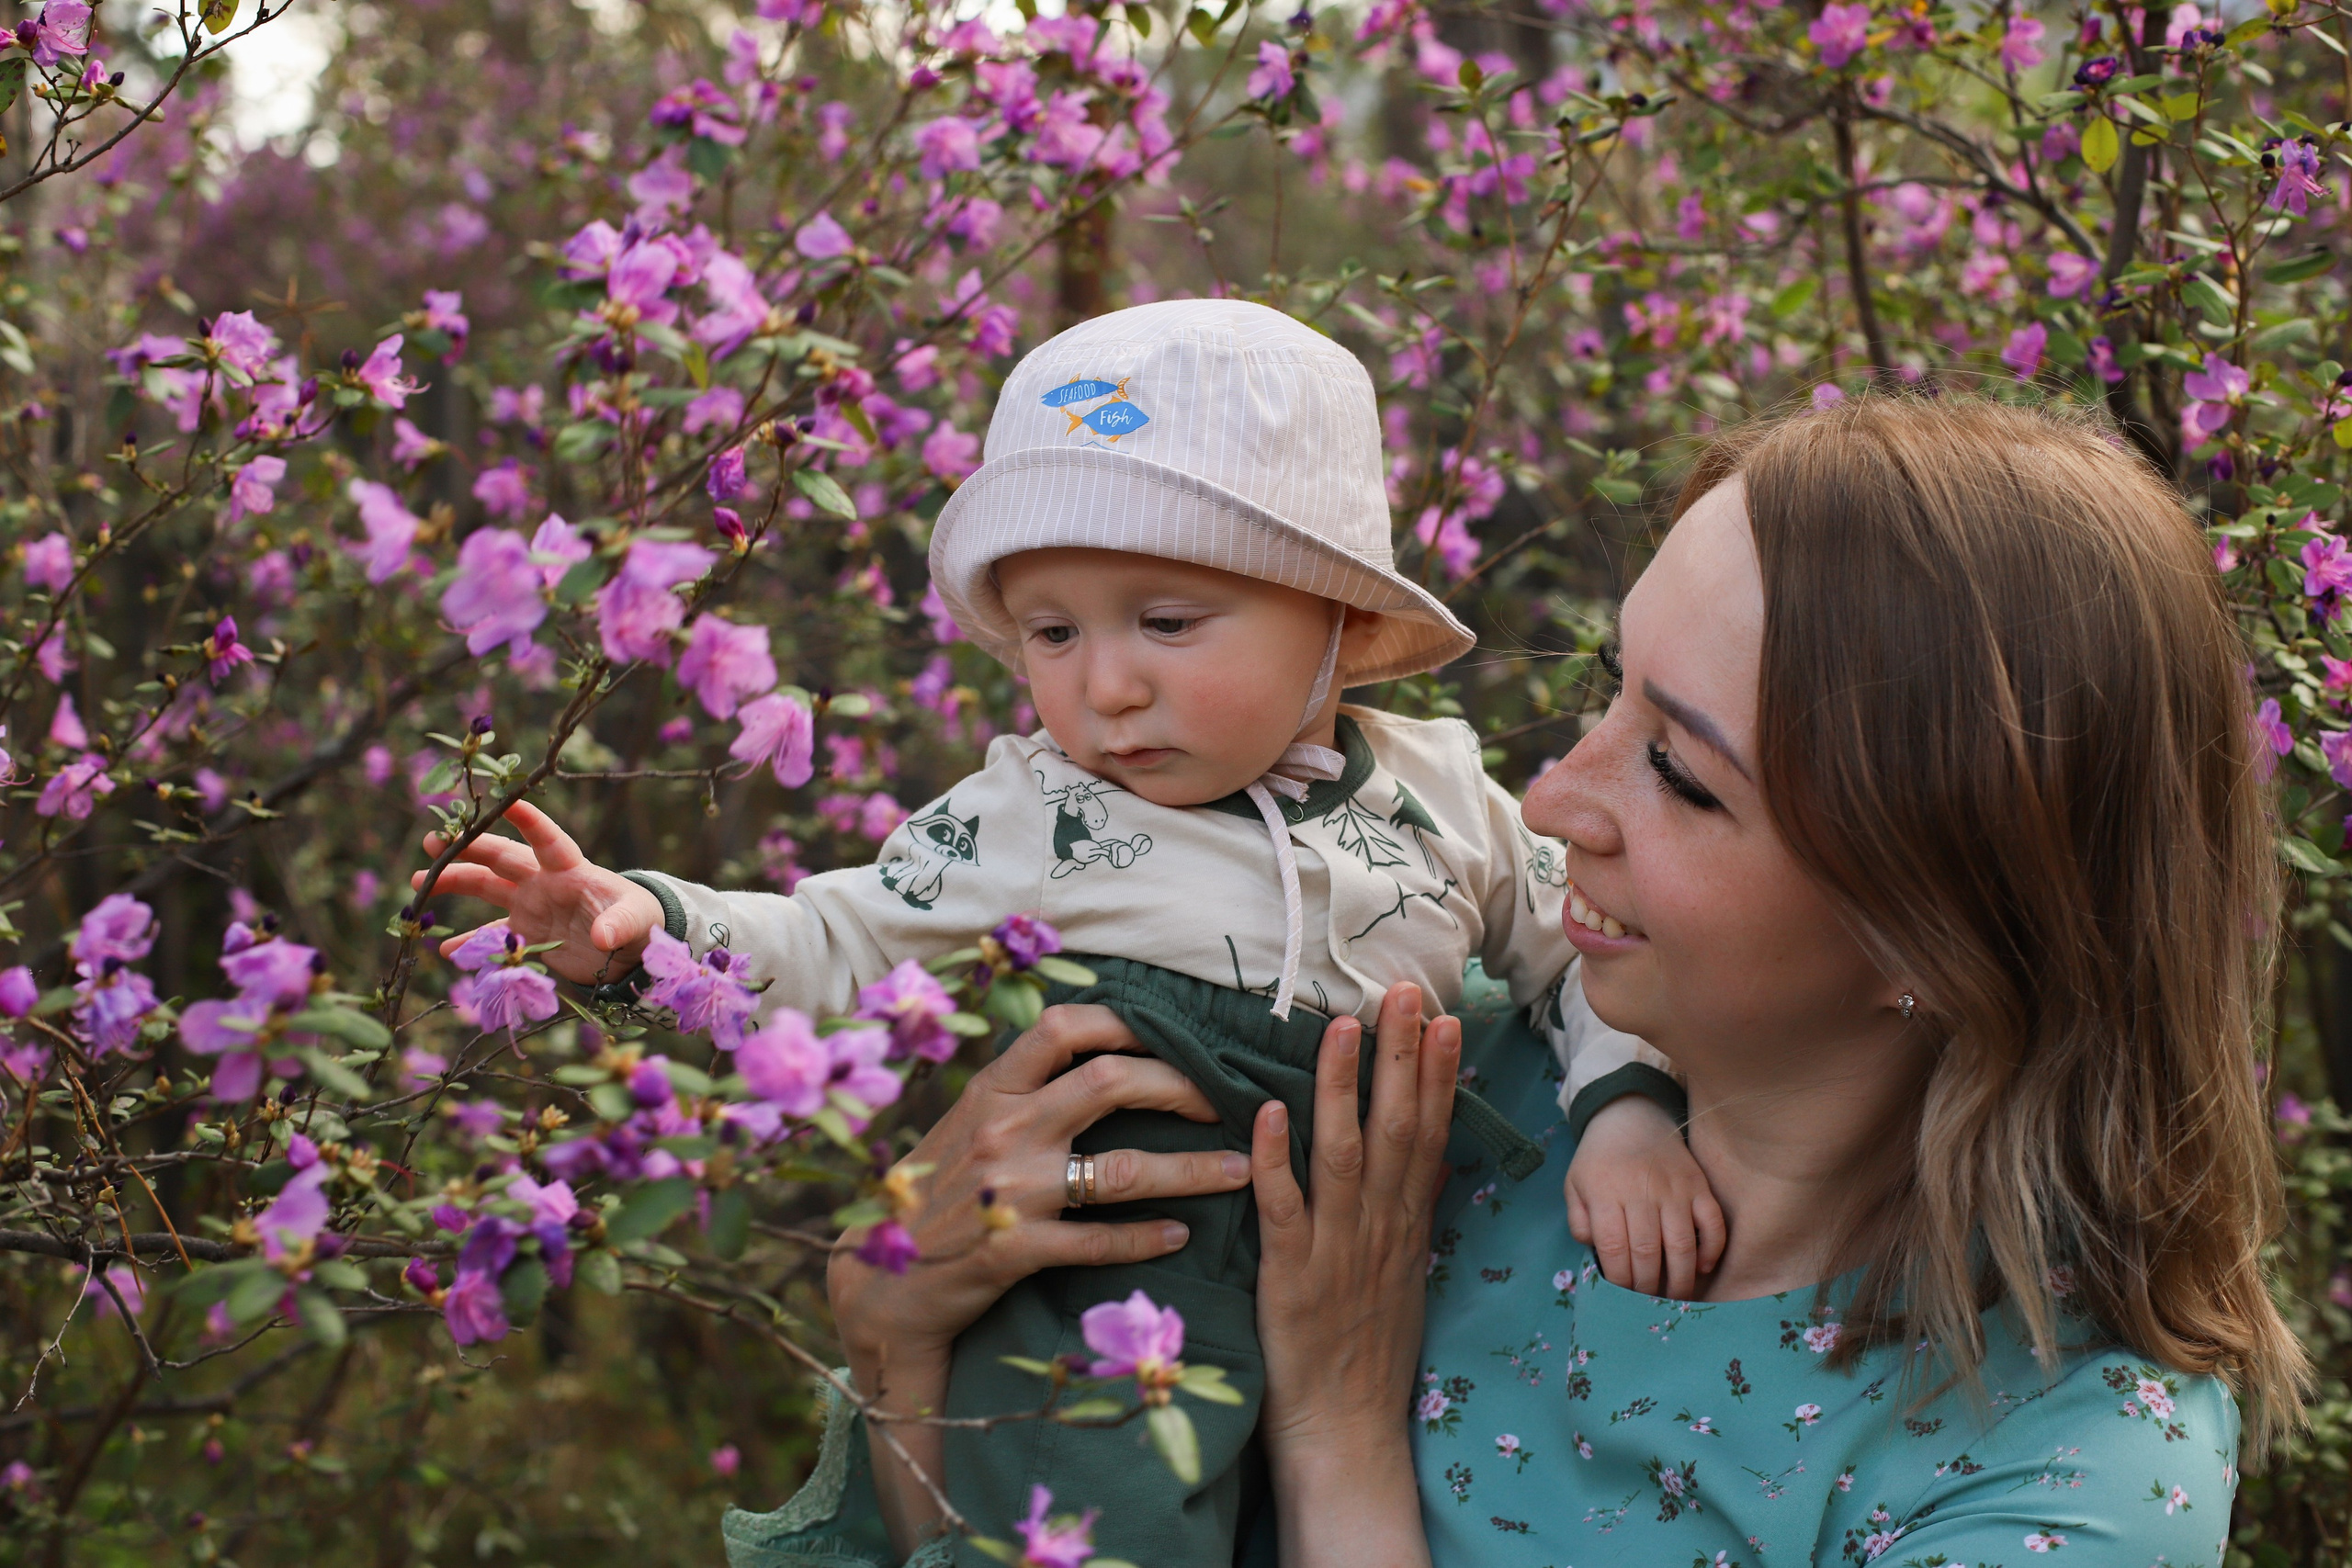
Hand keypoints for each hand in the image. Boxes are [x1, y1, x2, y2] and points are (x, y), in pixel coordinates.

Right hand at [410, 800, 666, 985]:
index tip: (509, 801)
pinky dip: (470, 943)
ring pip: (487, 888)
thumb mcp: (638, 921)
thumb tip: (603, 937)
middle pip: (502, 858)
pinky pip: (492, 935)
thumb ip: (620, 925)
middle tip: (433, 840)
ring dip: (455, 883)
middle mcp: (545, 881)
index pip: (548, 839)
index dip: (530, 821)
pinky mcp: (527, 932)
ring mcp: (532, 905)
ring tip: (419, 883)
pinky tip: (444, 949)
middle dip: (469, 848)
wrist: (633, 949)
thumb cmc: (641, 921)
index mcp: (573, 869)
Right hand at [825, 1003, 1251, 1554]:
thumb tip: (1086, 1048)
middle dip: (1181, 1087)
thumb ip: (1019, 1090)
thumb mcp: (965, 1126)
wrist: (880, 1286)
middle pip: (1111, 1082)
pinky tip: (1180, 1236)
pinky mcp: (1015, 1250)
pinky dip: (1148, 1238)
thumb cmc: (934, 1197)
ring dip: (1192, 1170)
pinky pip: (1100, 1241)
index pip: (1063, 1028)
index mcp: (992, 1090)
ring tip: (1242, 1172)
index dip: (1126, 1022)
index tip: (1174, 1034)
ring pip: (1124, 1170)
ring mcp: (1011, 1191)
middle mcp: (1003, 1129)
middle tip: (1225, 1103)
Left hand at [1250, 982, 1456, 1567]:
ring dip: (1343, 1087)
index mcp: (1406, 1224)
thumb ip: (1405, 1209)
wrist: (1348, 1431)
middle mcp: (1380, 1228)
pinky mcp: (1291, 1277)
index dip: (1437, 1073)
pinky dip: (1276, 1159)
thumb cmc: (1367, 1349)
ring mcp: (1337, 1250)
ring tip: (1343, 1027)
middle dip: (1402, 1057)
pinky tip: (1269, 1112)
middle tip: (1405, 992)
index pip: (1429, 1132)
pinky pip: (1283, 1210)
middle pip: (1396, 1128)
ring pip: (1342, 1154)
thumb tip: (1419, 1151)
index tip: (1444, 1016)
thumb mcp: (1403, 1271)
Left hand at [1565, 1095, 1725, 1298]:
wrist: (1630, 1116)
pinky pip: (1713, 1223)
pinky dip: (1711, 1249)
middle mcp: (1640, 1191)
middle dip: (1647, 1286)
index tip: (1621, 1295)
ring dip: (1680, 1278)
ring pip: (1681, 1243)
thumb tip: (1596, 1252)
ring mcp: (1673, 1188)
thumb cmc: (1599, 1159)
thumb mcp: (1575, 1185)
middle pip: (1647, 1252)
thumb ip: (1579, 1221)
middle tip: (1647, 1303)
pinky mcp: (1698, 1184)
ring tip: (1675, 1297)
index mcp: (1605, 1192)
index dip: (1619, 1280)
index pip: (1613, 1248)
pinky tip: (1702, 1267)